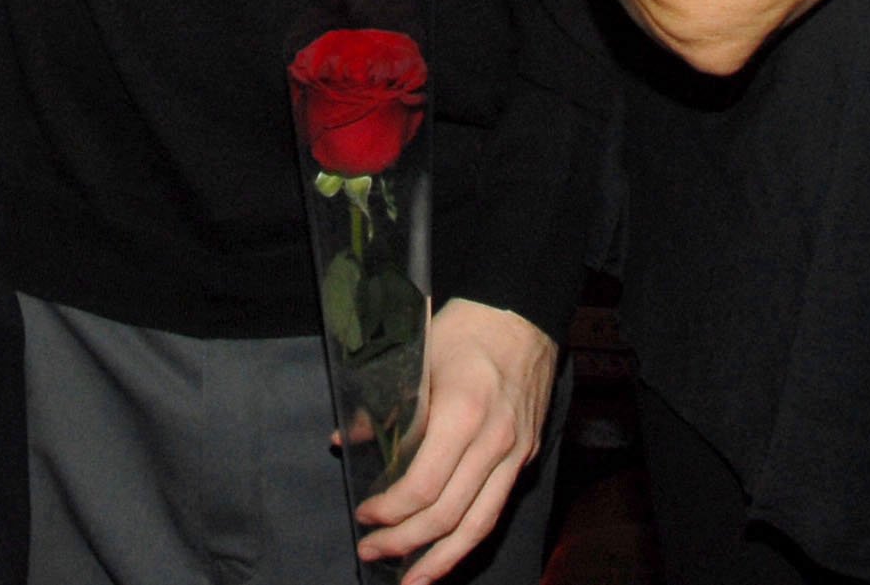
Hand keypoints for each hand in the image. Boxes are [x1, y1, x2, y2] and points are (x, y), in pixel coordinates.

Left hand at [354, 299, 554, 578]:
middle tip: (371, 552)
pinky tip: (445, 554)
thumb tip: (343, 440)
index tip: (363, 515)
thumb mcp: (416, 359)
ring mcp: (516, 453)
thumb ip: (381, 406)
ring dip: (441, 561)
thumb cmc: (464, 331)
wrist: (522, 313)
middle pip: (449, 515)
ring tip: (411, 582)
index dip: (389, 511)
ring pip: (479, 526)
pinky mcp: (527, 457)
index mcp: (463, 414)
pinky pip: (495, 511)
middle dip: (405, 543)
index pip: (423, 486)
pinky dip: (468, 540)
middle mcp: (495, 442)